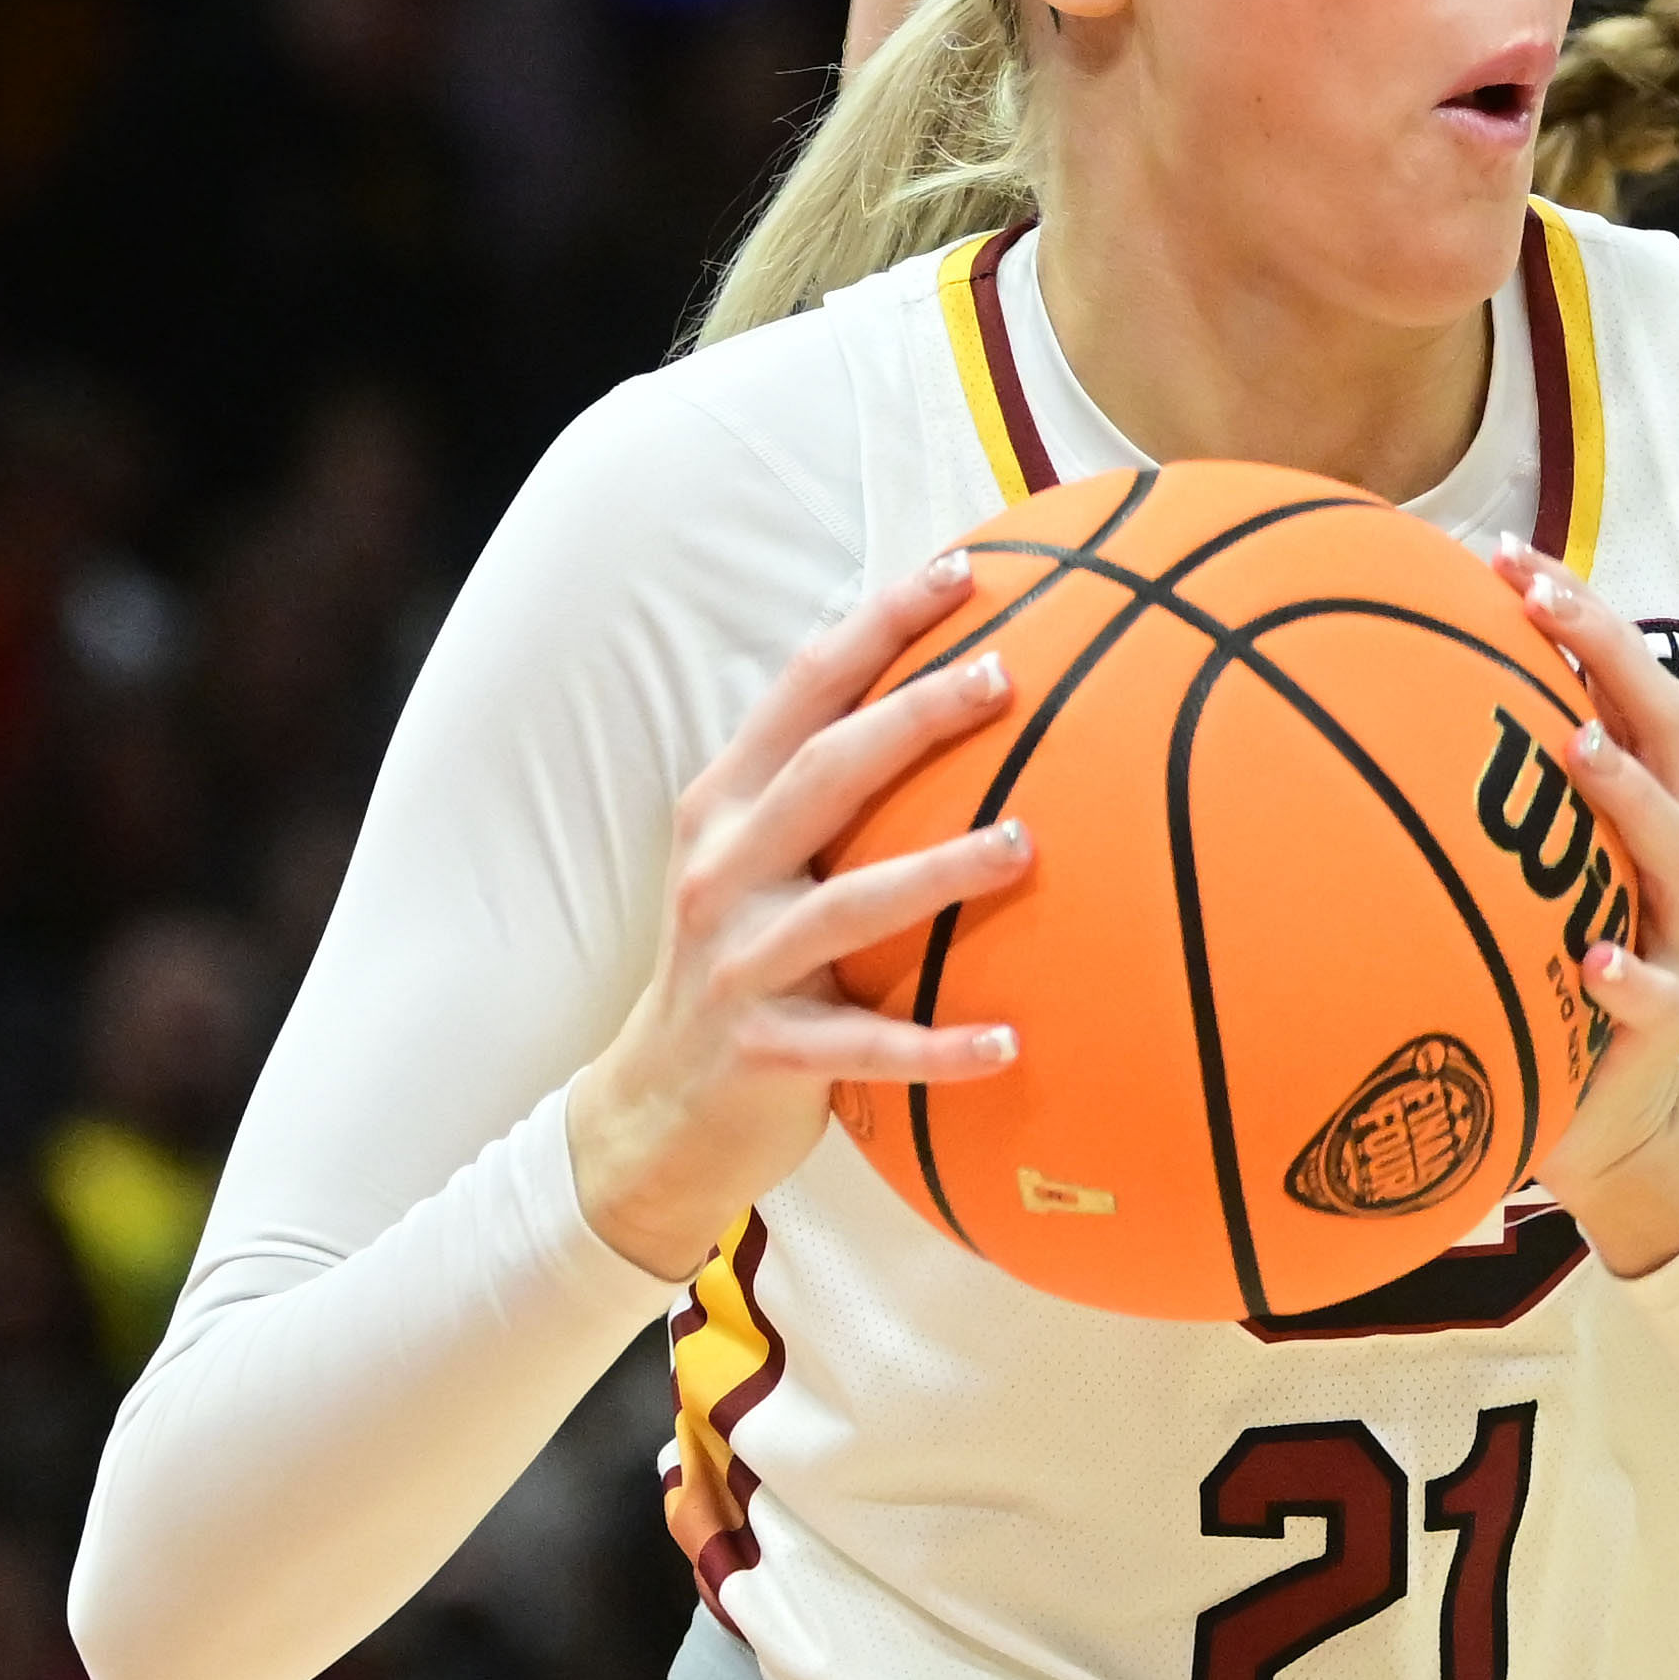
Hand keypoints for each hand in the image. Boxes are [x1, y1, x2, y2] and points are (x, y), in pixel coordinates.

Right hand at [567, 550, 1029, 1282]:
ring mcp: (741, 961)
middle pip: (826, 772)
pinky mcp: (765, 1051)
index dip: (880, 624)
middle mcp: (726, 869)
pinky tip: (1009, 1046)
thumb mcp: (757, 861)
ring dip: (941, 871)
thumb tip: (952, 693)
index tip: (965, 570)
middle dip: (915, 715)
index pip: (806, 690)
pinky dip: (936, 1048)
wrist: (650, 1109)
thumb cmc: (741, 962)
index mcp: (727, 806)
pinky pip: (864, 1047)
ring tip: (1028, 844)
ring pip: (850, 903)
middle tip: (1006, 676)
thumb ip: (828, 788)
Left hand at [1494, 556, 1678, 1273]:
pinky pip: (1660, 994)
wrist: (1594, 1119)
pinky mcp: (1671, 1023)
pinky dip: (1630, 975)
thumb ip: (1455, 815)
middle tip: (1543, 602)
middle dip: (1612, 654)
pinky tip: (1591, 960)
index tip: (1504, 557)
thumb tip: (1319, 726)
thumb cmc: (1534, 977)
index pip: (1620, 687)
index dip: (1579, 617)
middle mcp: (1669, 859)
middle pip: (1665, 732)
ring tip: (1580, 750)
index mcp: (1631, 811)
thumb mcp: (1502, 886)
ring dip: (1631, 793)